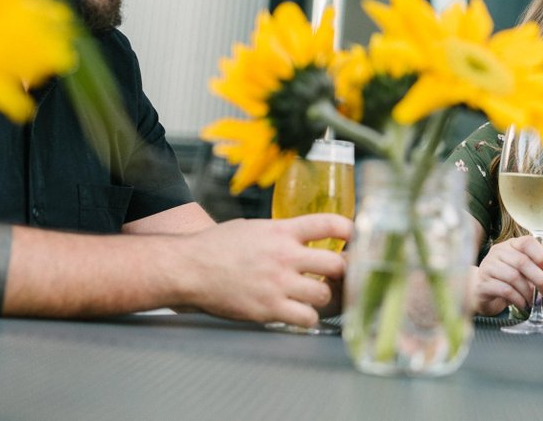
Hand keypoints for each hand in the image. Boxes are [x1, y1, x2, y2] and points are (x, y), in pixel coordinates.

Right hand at [172, 214, 352, 327]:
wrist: (189, 268)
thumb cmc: (218, 246)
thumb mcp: (256, 228)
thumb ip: (283, 232)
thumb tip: (306, 236)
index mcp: (282, 231)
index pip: (330, 224)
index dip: (349, 230)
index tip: (353, 236)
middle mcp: (285, 256)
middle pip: (337, 265)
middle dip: (342, 271)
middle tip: (338, 274)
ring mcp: (278, 284)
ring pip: (324, 295)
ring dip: (323, 296)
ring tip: (313, 295)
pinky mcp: (269, 309)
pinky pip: (306, 318)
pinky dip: (307, 317)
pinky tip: (299, 312)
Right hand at [471, 235, 542, 316]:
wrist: (482, 291)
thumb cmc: (507, 278)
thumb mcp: (525, 266)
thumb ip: (539, 256)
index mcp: (510, 244)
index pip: (526, 242)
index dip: (541, 255)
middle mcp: (498, 252)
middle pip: (522, 262)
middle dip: (539, 279)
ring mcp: (488, 267)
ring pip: (513, 277)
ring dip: (528, 291)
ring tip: (534, 300)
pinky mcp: (483, 284)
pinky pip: (504, 290)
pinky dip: (518, 299)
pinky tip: (523, 304)